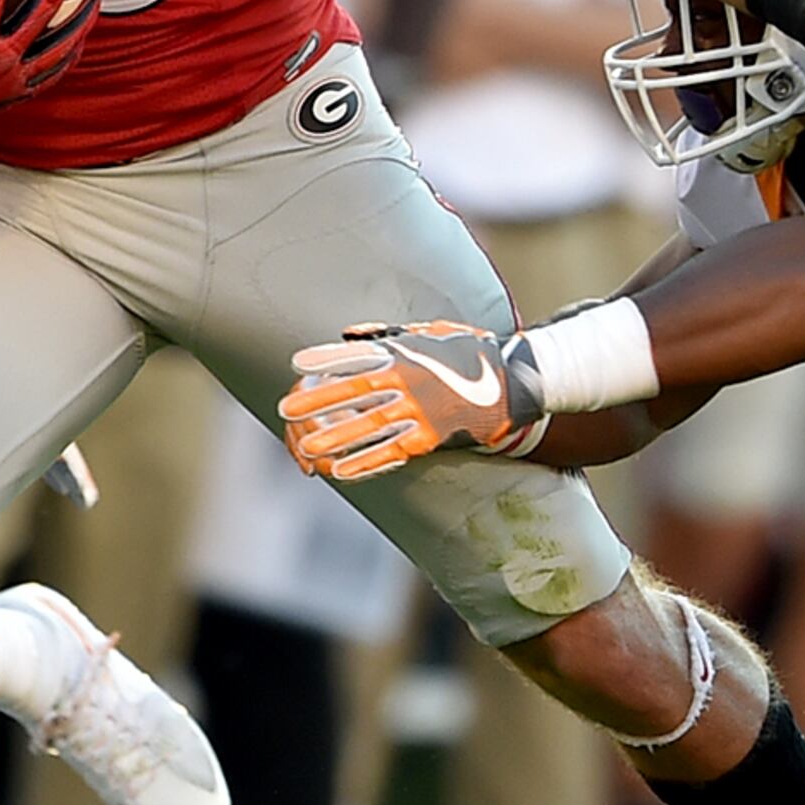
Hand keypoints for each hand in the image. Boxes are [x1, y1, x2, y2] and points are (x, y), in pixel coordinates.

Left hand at [280, 320, 545, 480]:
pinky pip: (392, 453)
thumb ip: (389, 334)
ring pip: (369, 428)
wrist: (517, 382)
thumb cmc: (471, 353)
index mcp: (407, 353)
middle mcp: (410, 381)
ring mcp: (421, 411)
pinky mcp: (433, 438)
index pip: (357, 356)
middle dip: (318, 402)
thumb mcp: (433, 331)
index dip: (325, 360)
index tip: (296, 364)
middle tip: (286, 410)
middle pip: (354, 394)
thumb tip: (349, 332)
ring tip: (307, 448)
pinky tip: (342, 472)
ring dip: (335, 439)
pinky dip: (366, 463)